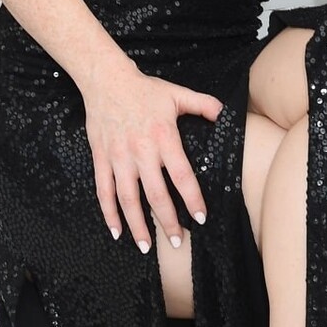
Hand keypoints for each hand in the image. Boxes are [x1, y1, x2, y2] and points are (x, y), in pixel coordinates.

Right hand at [83, 61, 224, 250]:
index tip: (201, 217)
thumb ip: (203, 105)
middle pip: (155, 194)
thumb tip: (225, 114)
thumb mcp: (177, 93)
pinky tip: (116, 231)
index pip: (182, 175)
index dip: (192, 198)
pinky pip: (104, 190)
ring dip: (137, 225)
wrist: (106, 80)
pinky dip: (108, 213)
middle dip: (167, 221)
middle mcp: (140, 151)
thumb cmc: (144, 89)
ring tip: (146, 246)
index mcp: (163, 137)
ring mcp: (118, 157)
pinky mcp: (101, 158)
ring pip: (127, 198)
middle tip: (177, 241)